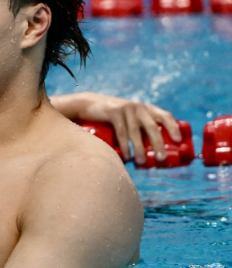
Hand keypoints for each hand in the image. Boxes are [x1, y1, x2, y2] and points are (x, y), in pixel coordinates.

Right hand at [53, 92, 181, 164]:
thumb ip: (140, 127)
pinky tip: (127, 156)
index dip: (173, 128)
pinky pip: (121, 132)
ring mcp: (126, 109)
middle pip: (152, 127)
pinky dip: (125, 146)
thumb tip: (152, 151)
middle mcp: (139, 107)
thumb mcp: (129, 117)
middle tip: (161, 159)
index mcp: (147, 109)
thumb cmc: (113, 117)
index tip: (177, 141)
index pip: (165, 116)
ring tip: (141, 163)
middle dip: (158, 144)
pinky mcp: (113, 112)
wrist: (89, 104)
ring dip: (139, 149)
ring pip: (136, 132)